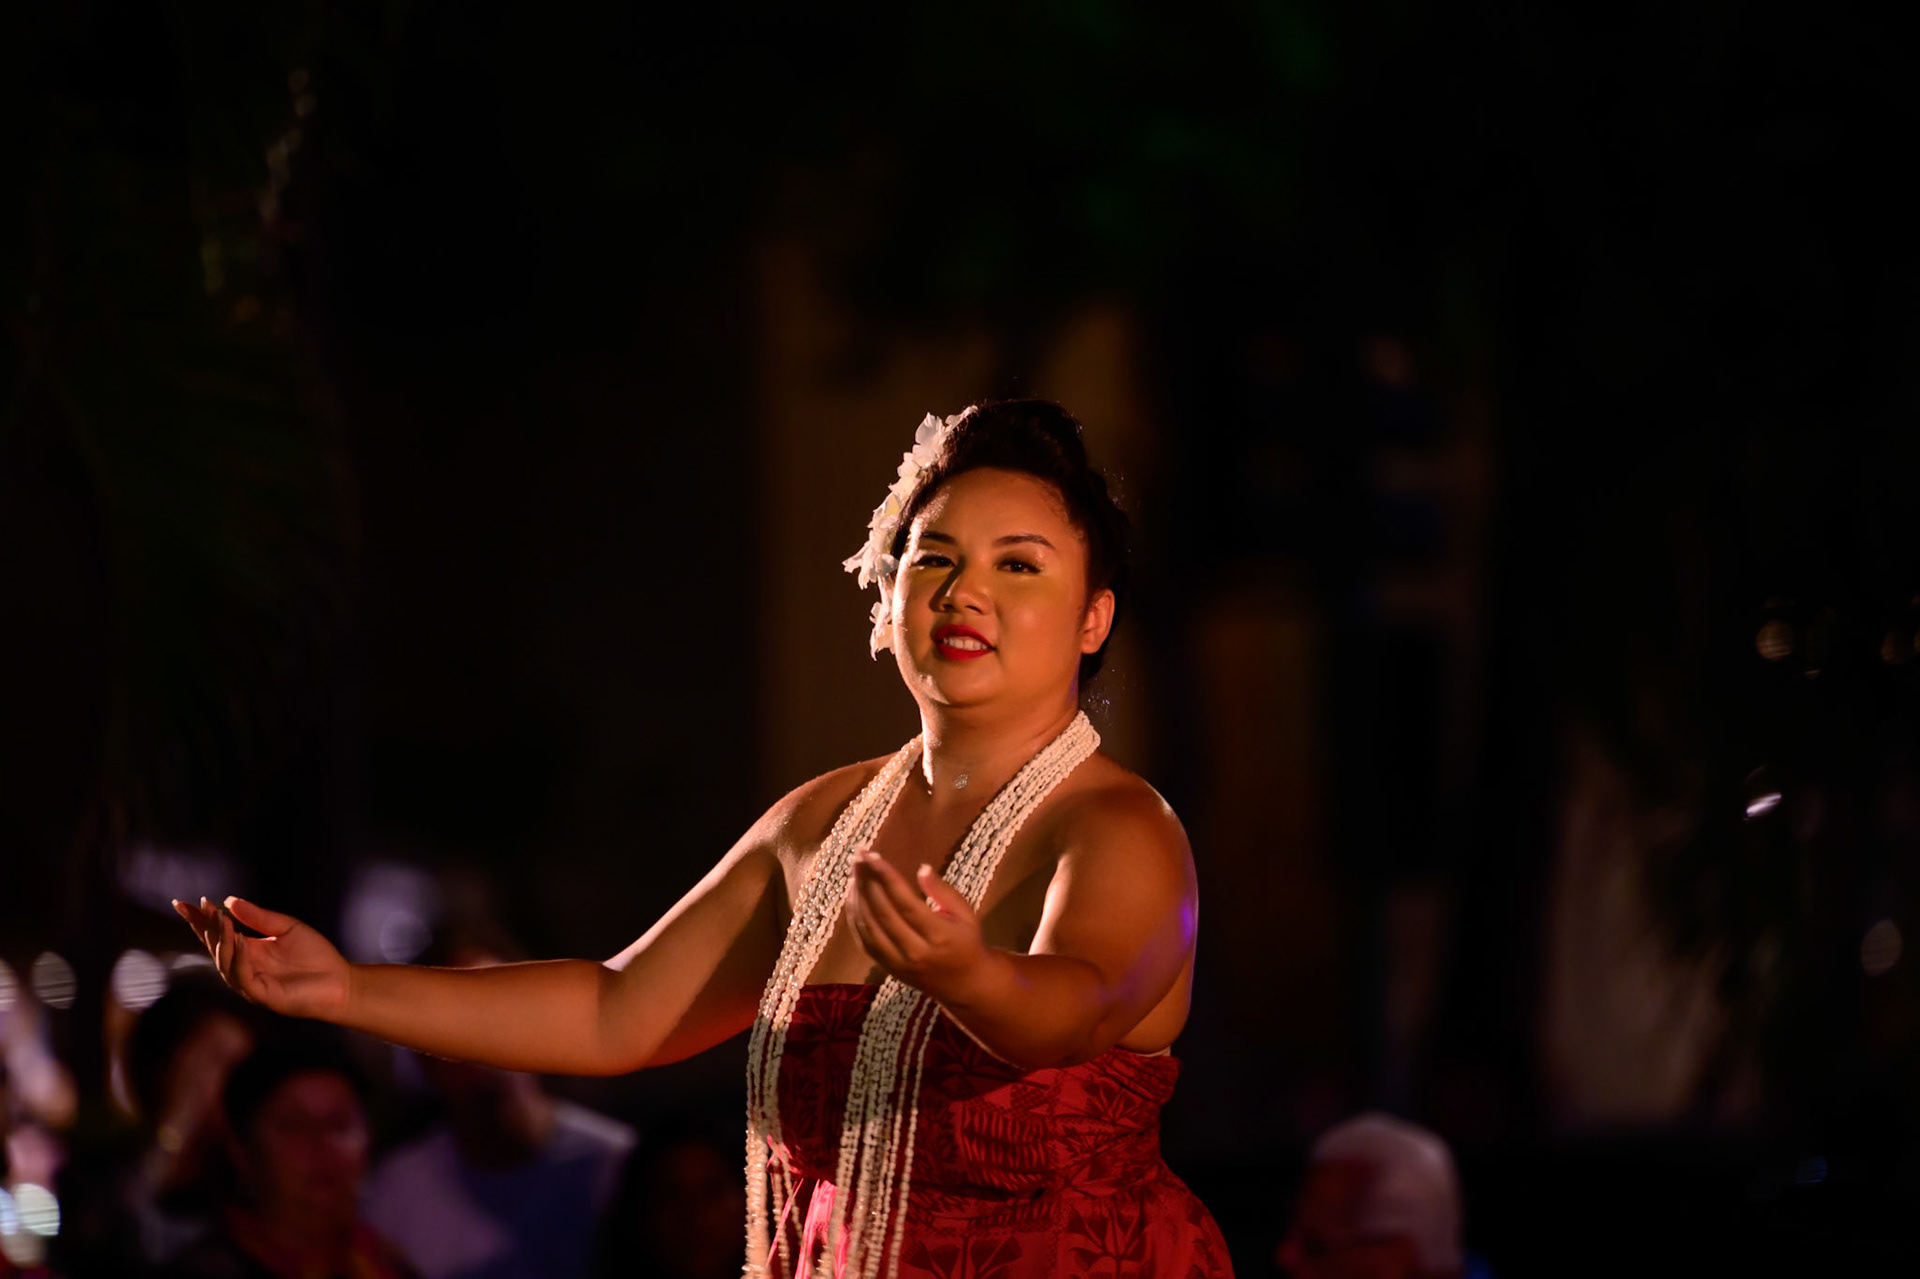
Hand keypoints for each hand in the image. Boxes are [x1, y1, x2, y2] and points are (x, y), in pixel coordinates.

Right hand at [172, 896, 351, 1021]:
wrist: (341, 982)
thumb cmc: (316, 957)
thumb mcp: (288, 928)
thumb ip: (260, 917)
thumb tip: (229, 901)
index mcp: (248, 951)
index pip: (218, 935)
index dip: (200, 921)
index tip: (184, 903)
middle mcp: (244, 968)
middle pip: (215, 948)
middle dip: (205, 928)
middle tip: (200, 907)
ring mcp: (251, 983)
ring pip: (225, 963)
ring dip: (221, 940)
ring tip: (220, 920)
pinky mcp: (262, 994)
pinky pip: (243, 976)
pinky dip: (238, 958)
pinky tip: (238, 940)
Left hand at [844, 851, 989, 1003]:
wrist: (964, 984)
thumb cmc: (966, 942)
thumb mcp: (966, 914)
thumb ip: (944, 891)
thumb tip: (922, 868)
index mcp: (939, 936)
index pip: (906, 903)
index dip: (886, 877)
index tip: (872, 855)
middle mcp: (914, 952)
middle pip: (883, 913)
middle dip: (867, 882)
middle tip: (858, 856)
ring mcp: (897, 963)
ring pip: (868, 927)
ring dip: (857, 897)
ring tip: (854, 872)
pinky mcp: (886, 968)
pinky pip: (864, 941)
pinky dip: (854, 917)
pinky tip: (853, 896)